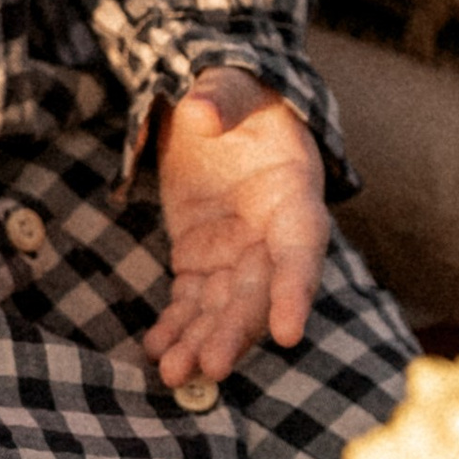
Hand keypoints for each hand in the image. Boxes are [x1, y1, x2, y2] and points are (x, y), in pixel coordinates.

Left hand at [146, 68, 326, 397]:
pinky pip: (192, 300)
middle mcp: (272, 233)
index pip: (301, 249)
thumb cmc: (239, 92)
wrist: (217, 107)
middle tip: (209, 367)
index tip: (287, 333)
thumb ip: (223, 96)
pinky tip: (156, 350)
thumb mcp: (233, 83)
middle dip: (236, 331)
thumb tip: (201, 110)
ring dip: (202, 341)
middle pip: (259, 291)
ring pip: (224, 306)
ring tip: (173, 375)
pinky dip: (176, 326)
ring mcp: (237, 251)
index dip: (295, 291)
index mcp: (294, 192)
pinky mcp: (203, 259)